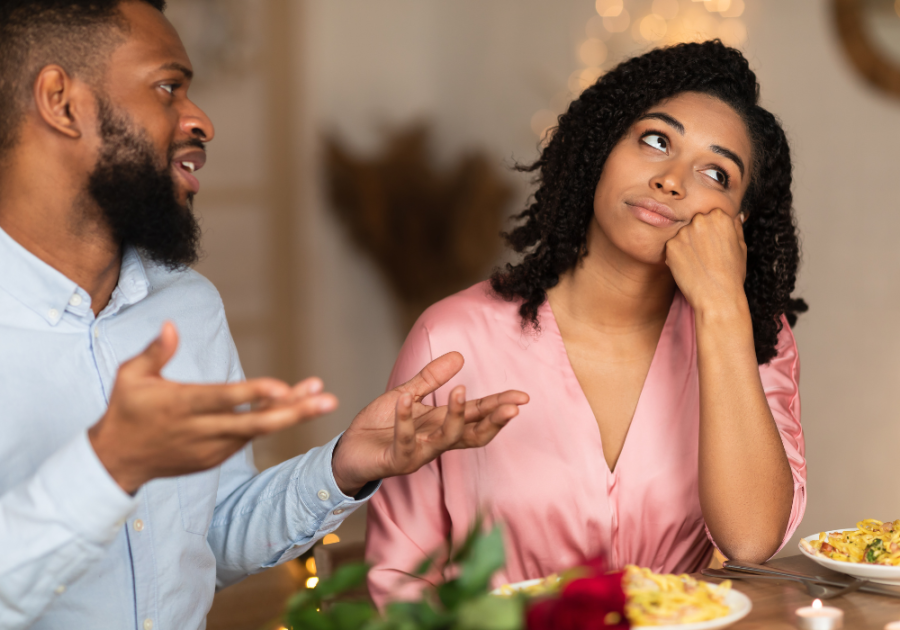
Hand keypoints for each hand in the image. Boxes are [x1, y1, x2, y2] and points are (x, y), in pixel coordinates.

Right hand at [88, 322, 337, 493]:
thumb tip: (171, 326)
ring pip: (257, 431)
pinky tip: (294, 407)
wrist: (116, 461)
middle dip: (294, 412)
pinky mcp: (215, 459)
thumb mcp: (130, 377)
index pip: (224, 399)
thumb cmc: (126, 410)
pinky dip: (270, 424)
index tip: (283, 387)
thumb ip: (155, 353)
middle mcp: (200, 430)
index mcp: (180, 406)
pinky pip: (247, 439)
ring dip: (291, 414)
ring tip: (321, 398)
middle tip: (328, 400)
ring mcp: (210, 448)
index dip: (254, 394)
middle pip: (254, 423)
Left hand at [331, 352, 528, 495]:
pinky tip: (406, 399)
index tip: (521, 398)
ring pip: (445, 439)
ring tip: (461, 391)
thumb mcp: (407, 395)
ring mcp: (417, 454)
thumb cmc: (378, 427)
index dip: (499, 407)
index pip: (477, 416)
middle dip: (493, 421)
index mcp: (440, 424)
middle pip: (473, 434)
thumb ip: (431, 379)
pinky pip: (404, 441)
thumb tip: (459, 356)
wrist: (347, 452)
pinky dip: (405, 420)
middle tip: (512, 407)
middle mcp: (435, 442)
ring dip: (456, 416)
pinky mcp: (395, 460)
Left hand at [665, 208, 746, 316]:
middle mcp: (701, 220)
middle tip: (704, 256)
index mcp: (720, 216)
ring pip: (682, 235)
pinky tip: (688, 267)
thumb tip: (737, 216)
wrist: (717, 297)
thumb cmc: (732, 274)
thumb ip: (736, 228)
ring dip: (686, 246)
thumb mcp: (741, 247)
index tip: (713, 245)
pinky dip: (677, 256)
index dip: (711, 232)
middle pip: (695, 223)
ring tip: (697, 263)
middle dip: (697, 236)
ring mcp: (684, 232)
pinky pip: (672, 247)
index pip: (711, 216)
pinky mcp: (671, 245)